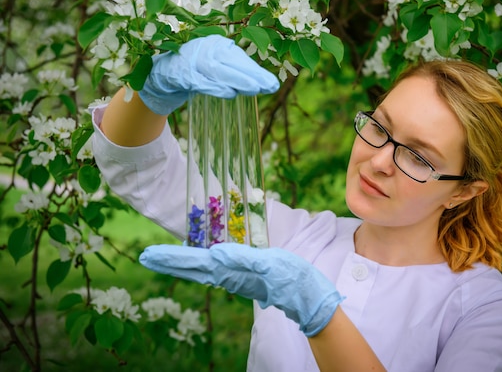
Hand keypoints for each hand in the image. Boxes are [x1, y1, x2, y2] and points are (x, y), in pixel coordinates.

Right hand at [138, 35, 279, 114]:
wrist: (161, 73)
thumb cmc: (194, 69)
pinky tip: (230, 93)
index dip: (256, 71)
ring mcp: (193, 60)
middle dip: (252, 75)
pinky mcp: (183, 74)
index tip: (272, 84)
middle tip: (270, 86)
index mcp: (216, 44)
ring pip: (219, 71)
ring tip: (256, 89)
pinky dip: (216, 87)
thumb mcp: (215, 66)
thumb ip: (234, 71)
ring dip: (238, 80)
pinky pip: (202, 81)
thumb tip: (261, 83)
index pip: (240, 58)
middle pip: (232, 63)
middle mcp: (205, 48)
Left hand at [139, 243, 343, 336]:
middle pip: (192, 268)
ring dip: (180, 262)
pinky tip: (195, 262)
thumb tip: (214, 253)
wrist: (308, 297)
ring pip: (200, 269)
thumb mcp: (270, 266)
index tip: (149, 255)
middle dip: (168, 261)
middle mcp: (227, 276)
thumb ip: (243, 259)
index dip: (172, 258)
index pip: (194, 263)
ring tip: (161, 258)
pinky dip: (198, 263)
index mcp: (230, 272)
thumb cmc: (292, 280)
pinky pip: (213, 268)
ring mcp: (234, 277)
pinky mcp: (242, 275)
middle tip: (144, 256)